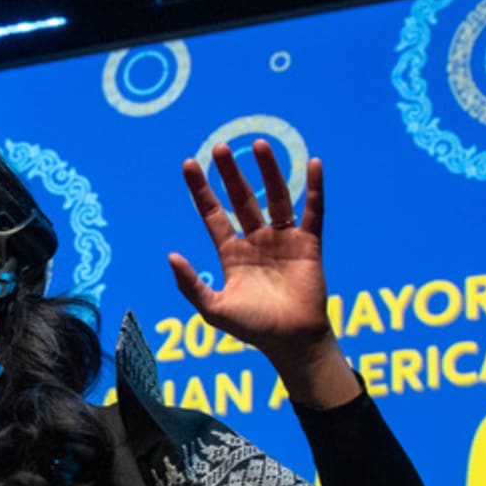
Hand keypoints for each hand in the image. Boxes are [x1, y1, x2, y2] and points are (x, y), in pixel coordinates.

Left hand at [170, 140, 357, 407]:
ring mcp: (283, 240)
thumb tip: (171, 255)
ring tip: (259, 144)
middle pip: (242, 199)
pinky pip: (313, 211)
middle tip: (220, 148)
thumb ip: (190, 283)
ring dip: (268, 171)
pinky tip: (312, 164)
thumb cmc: (252, 328)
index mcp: (231, 253)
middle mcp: (256, 241)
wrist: (290, 341)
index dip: (201, 191)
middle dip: (231, 174)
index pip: (212, 214)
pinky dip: (314, 188)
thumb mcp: (213, 308)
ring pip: (275, 198)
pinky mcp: (309, 245)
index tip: (188, 164)